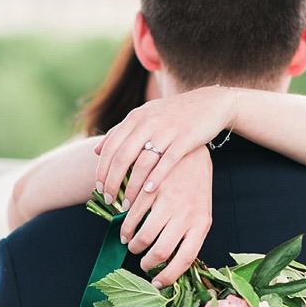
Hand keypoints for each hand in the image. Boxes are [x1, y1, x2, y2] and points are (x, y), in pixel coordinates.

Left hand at [94, 85, 239, 208]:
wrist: (209, 103)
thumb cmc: (174, 114)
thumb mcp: (145, 116)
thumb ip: (120, 132)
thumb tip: (96, 151)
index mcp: (135, 118)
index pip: (110, 148)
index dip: (101, 171)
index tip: (98, 190)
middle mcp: (148, 123)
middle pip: (122, 157)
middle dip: (112, 182)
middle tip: (109, 201)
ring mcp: (167, 131)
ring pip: (142, 163)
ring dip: (132, 186)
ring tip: (127, 204)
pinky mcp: (185, 139)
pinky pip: (167, 162)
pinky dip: (155, 178)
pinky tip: (148, 192)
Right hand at [119, 145, 213, 286]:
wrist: (192, 152)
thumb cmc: (196, 188)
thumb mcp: (200, 211)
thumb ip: (188, 234)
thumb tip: (173, 264)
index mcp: (202, 224)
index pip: (184, 259)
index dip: (168, 276)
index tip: (157, 284)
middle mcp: (187, 215)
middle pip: (159, 251)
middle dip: (146, 263)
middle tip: (141, 263)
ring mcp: (169, 201)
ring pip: (143, 236)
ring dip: (132, 245)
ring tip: (130, 243)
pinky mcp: (152, 189)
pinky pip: (133, 215)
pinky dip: (125, 226)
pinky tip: (125, 227)